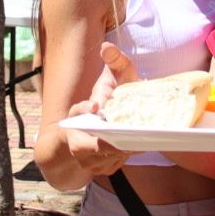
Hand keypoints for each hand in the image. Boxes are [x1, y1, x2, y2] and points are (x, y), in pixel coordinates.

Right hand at [61, 42, 138, 175]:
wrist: (109, 122)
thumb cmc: (114, 95)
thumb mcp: (117, 76)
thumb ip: (115, 60)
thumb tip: (107, 47)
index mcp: (77, 114)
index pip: (76, 112)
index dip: (84, 110)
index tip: (96, 105)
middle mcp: (76, 136)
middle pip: (87, 146)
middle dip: (107, 144)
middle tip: (129, 140)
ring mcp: (85, 156)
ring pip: (101, 159)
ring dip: (118, 153)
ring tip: (138, 143)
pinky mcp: (99, 168)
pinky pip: (111, 166)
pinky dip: (123, 159)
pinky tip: (137, 149)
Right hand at [63, 98, 130, 175]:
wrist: (76, 137)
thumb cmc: (78, 122)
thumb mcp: (77, 110)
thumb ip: (84, 106)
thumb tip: (95, 106)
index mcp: (78, 147)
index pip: (100, 147)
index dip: (116, 142)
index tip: (130, 134)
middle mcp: (87, 162)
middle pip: (114, 154)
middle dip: (126, 143)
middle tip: (140, 132)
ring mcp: (97, 169)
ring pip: (120, 158)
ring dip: (128, 147)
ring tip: (137, 135)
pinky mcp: (106, 171)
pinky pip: (122, 162)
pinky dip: (127, 152)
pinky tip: (131, 142)